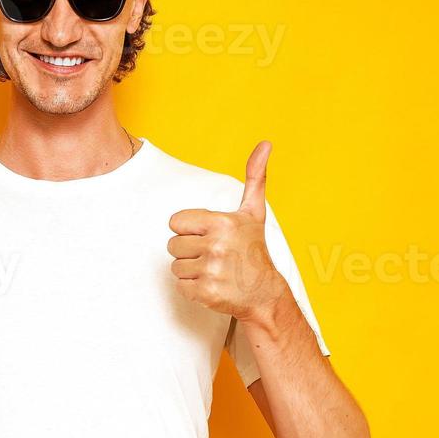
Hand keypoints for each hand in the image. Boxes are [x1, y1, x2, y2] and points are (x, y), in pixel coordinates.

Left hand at [167, 141, 287, 319]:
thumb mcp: (254, 212)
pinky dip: (193, 288)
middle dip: (189, 250)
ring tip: (213, 270)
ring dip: (190, 270)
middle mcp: (216, 246)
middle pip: (173, 245)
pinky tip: (212, 284)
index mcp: (221, 223)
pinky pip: (180, 286)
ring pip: (175, 266)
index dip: (189, 229)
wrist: (265, 293)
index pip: (175, 222)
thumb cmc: (254, 249)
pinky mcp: (206, 293)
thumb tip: (266, 143)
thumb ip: (255, 177)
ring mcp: (211, 271)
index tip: (209, 236)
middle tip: (213, 255)